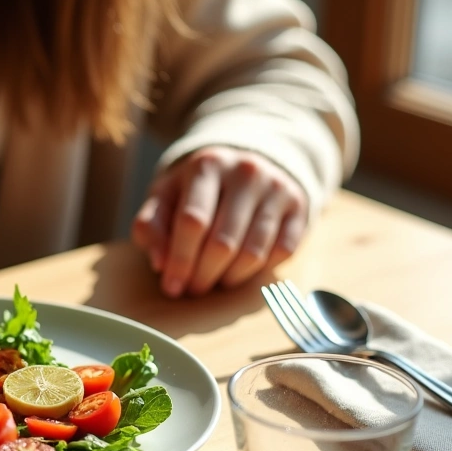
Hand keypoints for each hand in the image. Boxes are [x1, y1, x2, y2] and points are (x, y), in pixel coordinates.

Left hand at [132, 147, 307, 296]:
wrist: (248, 160)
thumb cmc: (197, 188)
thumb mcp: (166, 196)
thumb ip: (152, 225)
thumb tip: (160, 263)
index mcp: (207, 165)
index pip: (192, 222)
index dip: (180, 260)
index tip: (171, 287)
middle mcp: (246, 172)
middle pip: (223, 243)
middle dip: (203, 276)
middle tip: (192, 290)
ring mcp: (277, 188)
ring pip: (253, 253)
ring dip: (229, 279)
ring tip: (215, 282)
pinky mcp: (300, 206)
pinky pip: (282, 253)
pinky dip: (259, 271)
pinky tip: (241, 270)